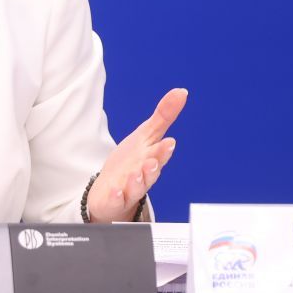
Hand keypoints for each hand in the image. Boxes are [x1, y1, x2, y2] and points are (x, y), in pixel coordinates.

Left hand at [85, 88, 185, 222]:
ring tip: (136, 174)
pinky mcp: (113, 201)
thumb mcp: (145, 136)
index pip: (158, 154)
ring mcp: (128, 190)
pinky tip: (115, 191)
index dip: (163, 150)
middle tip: (153, 161)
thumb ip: (163, 116)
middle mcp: (142, 176)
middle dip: (153, 167)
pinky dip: (116, 196)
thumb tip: (182, 91)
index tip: (169, 142)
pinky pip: (115, 200)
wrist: (110, 192)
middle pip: (150, 173)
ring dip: (137, 182)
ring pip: (136, 188)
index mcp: (150, 159)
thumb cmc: (131, 162)